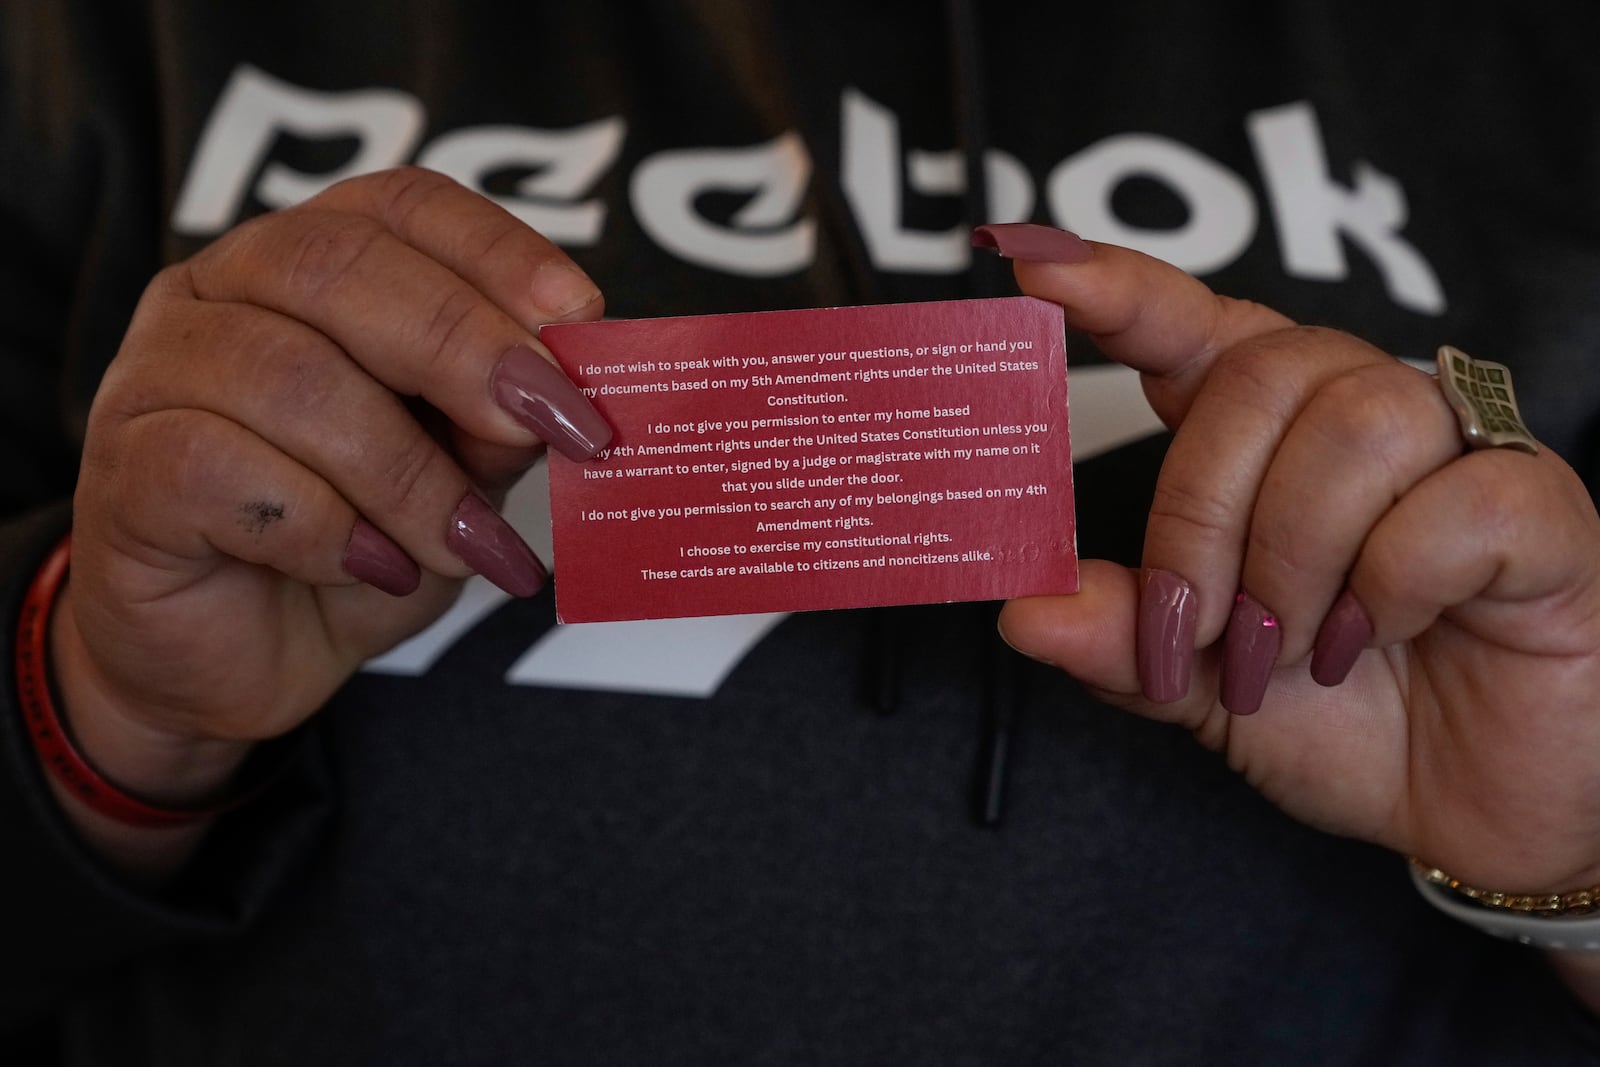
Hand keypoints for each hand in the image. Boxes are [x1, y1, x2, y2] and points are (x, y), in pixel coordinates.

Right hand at [55, 167, 609, 810]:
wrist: (246, 656)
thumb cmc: (362, 542)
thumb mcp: (460, 471)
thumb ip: (498, 418)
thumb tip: (561, 392)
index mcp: (316, 262)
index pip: (404, 204)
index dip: (498, 253)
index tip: (581, 320)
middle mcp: (225, 290)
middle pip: (339, 268)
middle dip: (466, 347)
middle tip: (551, 427)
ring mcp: (158, 372)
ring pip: (289, 377)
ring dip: (407, 474)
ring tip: (467, 545)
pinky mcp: (125, 470)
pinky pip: (222, 469)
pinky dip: (325, 527)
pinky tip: (379, 568)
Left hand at [982, 224, 1599, 896]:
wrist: (1471, 810)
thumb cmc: (1341, 720)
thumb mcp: (1199, 685)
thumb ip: (1121, 639)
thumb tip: (1021, 613)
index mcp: (1267, 435)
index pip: (1190, 323)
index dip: (1115, 288)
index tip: (1028, 266)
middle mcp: (1361, 415)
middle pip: (1259, 378)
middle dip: (1198, 519)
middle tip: (1196, 631)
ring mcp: (1461, 451)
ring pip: (1357, 425)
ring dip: (1295, 561)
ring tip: (1292, 650)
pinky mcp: (1543, 508)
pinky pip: (1458, 499)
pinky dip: (1393, 584)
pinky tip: (1378, 635)